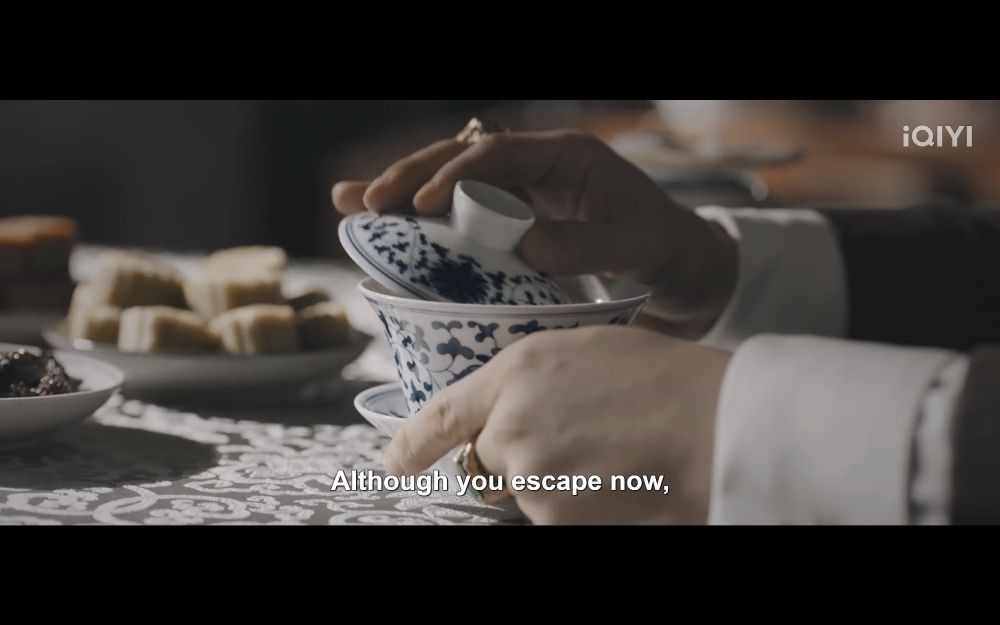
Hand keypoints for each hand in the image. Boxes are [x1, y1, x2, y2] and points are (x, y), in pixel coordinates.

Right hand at [332, 130, 737, 337]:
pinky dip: (424, 221)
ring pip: (452, 182)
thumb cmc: (664, 248)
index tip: (422, 205)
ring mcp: (522, 192)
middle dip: (410, 176)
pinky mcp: (514, 220)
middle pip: (460, 159)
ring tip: (350, 205)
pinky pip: (462, 214)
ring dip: (403, 193)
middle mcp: (536, 166)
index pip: (497, 154)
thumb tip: (522, 248)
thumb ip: (583, 246)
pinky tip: (385, 227)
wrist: (680, 267)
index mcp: (565, 156)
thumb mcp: (634, 247)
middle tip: (365, 201)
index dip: (454, 175)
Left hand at [382, 325, 730, 523]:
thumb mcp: (586, 350)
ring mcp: (534, 483)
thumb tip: (508, 409)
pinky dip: (579, 504)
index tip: (391, 461)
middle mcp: (512, 430)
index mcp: (517, 374)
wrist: (719, 428)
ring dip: (556, 480)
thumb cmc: (666, 379)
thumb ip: (530, 379)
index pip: (439, 417)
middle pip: (489, 458)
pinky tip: (618, 481)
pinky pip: (555, 515)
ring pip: (528, 490)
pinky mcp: (558, 523)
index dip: (408, 444)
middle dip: (518, 454)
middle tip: (576, 440)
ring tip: (612, 457)